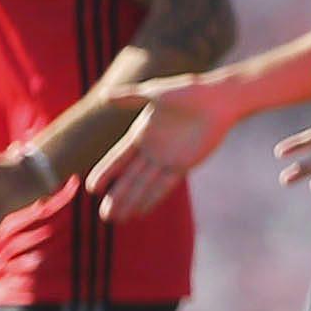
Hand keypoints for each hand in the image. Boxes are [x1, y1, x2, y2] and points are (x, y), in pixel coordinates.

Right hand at [87, 72, 242, 219]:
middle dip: (116, 197)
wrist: (218, 99)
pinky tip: (142, 211)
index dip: (105, 173)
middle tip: (104, 216)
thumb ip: (131, 97)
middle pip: (129, 178)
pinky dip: (153, 198)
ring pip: (145, 185)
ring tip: (117, 219)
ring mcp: (167, 159)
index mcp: (140, 134)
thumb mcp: (155, 93)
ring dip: (132, 202)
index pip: (117, 159)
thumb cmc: (188, 91)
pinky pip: (166, 185)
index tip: (91, 188)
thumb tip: (105, 96)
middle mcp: (151, 150)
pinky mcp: (185, 164)